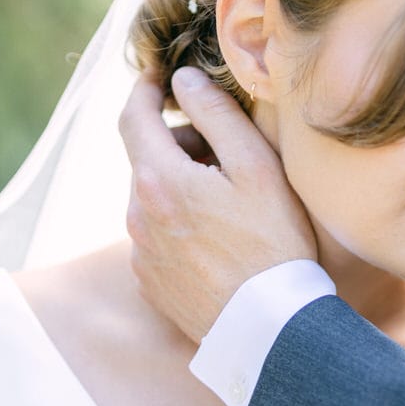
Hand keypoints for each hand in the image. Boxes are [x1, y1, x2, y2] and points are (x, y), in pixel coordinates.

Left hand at [119, 67, 315, 341]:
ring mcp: (141, 253)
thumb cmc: (272, 245)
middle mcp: (137, 215)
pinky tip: (221, 240)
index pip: (132, 117)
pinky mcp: (151, 282)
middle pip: (147, 160)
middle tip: (230, 155)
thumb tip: (184, 80)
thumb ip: (217, 115)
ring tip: (232, 204)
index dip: (144, 90)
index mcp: (159, 180)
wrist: (266, 329)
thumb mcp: (257, 169)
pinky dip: (180, 224)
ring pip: (153, 199)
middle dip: (180, 145)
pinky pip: (158, 237)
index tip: (159, 76)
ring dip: (181, 187)